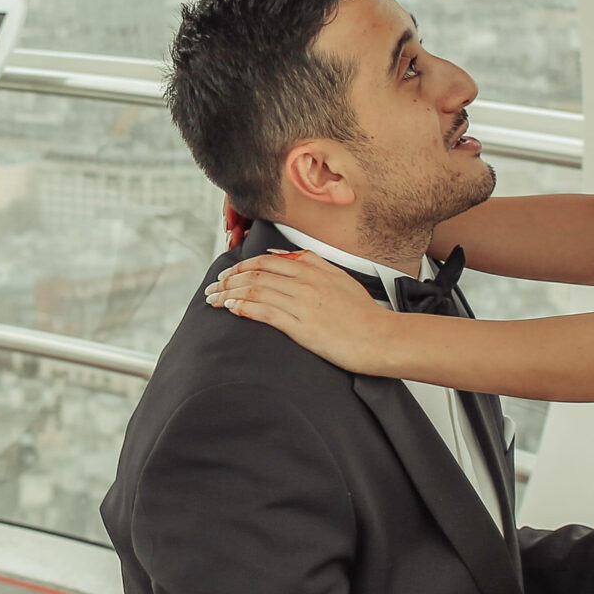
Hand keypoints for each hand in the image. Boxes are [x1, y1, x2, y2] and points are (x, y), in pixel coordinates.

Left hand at [207, 250, 398, 373]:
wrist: (380, 338)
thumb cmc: (363, 313)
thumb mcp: (339, 277)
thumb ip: (311, 261)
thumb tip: (279, 255)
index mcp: (312, 270)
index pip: (266, 262)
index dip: (240, 266)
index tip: (227, 274)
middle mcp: (304, 283)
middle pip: (255, 274)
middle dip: (228, 279)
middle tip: (213, 287)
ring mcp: (302, 304)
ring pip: (255, 290)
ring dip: (229, 293)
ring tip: (213, 299)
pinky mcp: (301, 326)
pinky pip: (264, 312)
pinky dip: (243, 307)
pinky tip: (230, 308)